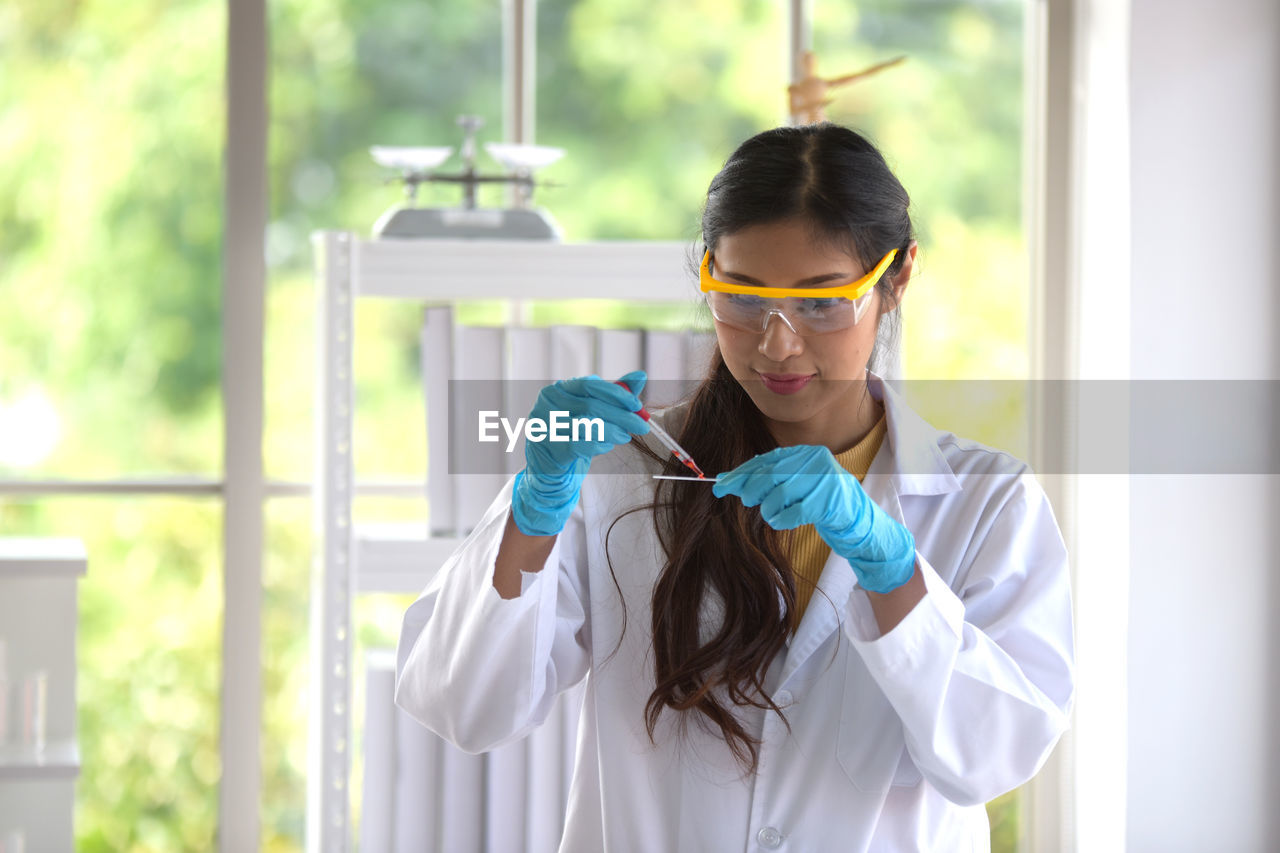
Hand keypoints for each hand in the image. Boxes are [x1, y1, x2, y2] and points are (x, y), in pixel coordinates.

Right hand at [511, 370, 649, 535]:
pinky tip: (607, 446)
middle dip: (622, 416)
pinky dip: (599, 445)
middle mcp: (548, 404)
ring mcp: (546, 426)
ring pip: (587, 424)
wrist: (550, 466)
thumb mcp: (593, 411)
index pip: (590, 384)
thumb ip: (615, 393)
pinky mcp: (550, 448)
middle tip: (642, 425)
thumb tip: (641, 376)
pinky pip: (581, 445)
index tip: (637, 405)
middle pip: (591, 405)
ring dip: (612, 431)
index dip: (616, 394)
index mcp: (559, 389)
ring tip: (625, 437)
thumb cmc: (574, 434)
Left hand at [712, 445, 915, 592]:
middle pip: (769, 474)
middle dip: (749, 490)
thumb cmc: (824, 506)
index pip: (767, 460)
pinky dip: (782, 520)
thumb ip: (769, 480)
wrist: (862, 526)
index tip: (719, 485)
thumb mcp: (797, 486)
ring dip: (769, 510)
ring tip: (776, 515)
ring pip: (777, 494)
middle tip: (746, 502)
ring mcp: (824, 480)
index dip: (741, 473)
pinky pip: (791, 512)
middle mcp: (816, 461)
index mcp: (807, 453)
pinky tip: (786, 522)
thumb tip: (727, 480)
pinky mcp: (828, 502)